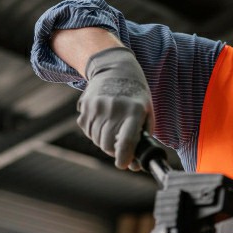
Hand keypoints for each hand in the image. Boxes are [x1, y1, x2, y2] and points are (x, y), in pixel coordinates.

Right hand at [77, 47, 153, 168]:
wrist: (114, 67)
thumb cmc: (136, 93)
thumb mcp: (148, 110)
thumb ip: (144, 137)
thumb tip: (134, 165)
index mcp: (134, 110)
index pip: (126, 141)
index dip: (124, 158)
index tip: (123, 164)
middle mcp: (114, 108)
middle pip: (108, 144)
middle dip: (115, 151)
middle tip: (121, 146)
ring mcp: (97, 107)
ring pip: (97, 140)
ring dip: (105, 141)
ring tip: (113, 129)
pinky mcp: (85, 107)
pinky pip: (88, 131)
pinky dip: (95, 133)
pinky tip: (103, 121)